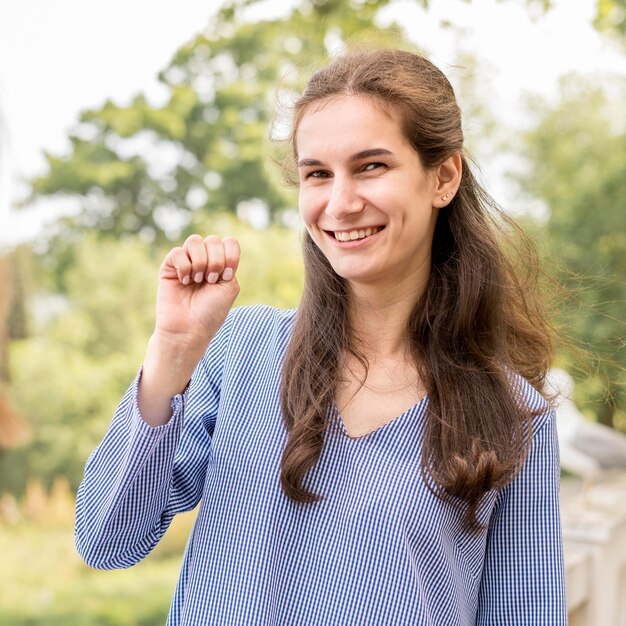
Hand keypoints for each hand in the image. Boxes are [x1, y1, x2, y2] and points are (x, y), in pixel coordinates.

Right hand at [154, 234, 240, 349]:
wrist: (189, 329)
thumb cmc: (211, 312)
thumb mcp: (230, 286)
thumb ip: (229, 262)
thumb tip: (215, 244)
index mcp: (222, 264)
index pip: (229, 242)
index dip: (230, 255)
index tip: (227, 276)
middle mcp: (204, 260)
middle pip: (213, 240)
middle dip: (215, 261)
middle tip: (211, 281)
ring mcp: (186, 262)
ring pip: (195, 241)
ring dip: (200, 262)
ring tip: (197, 280)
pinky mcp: (169, 267)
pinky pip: (177, 252)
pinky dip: (184, 267)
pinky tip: (184, 282)